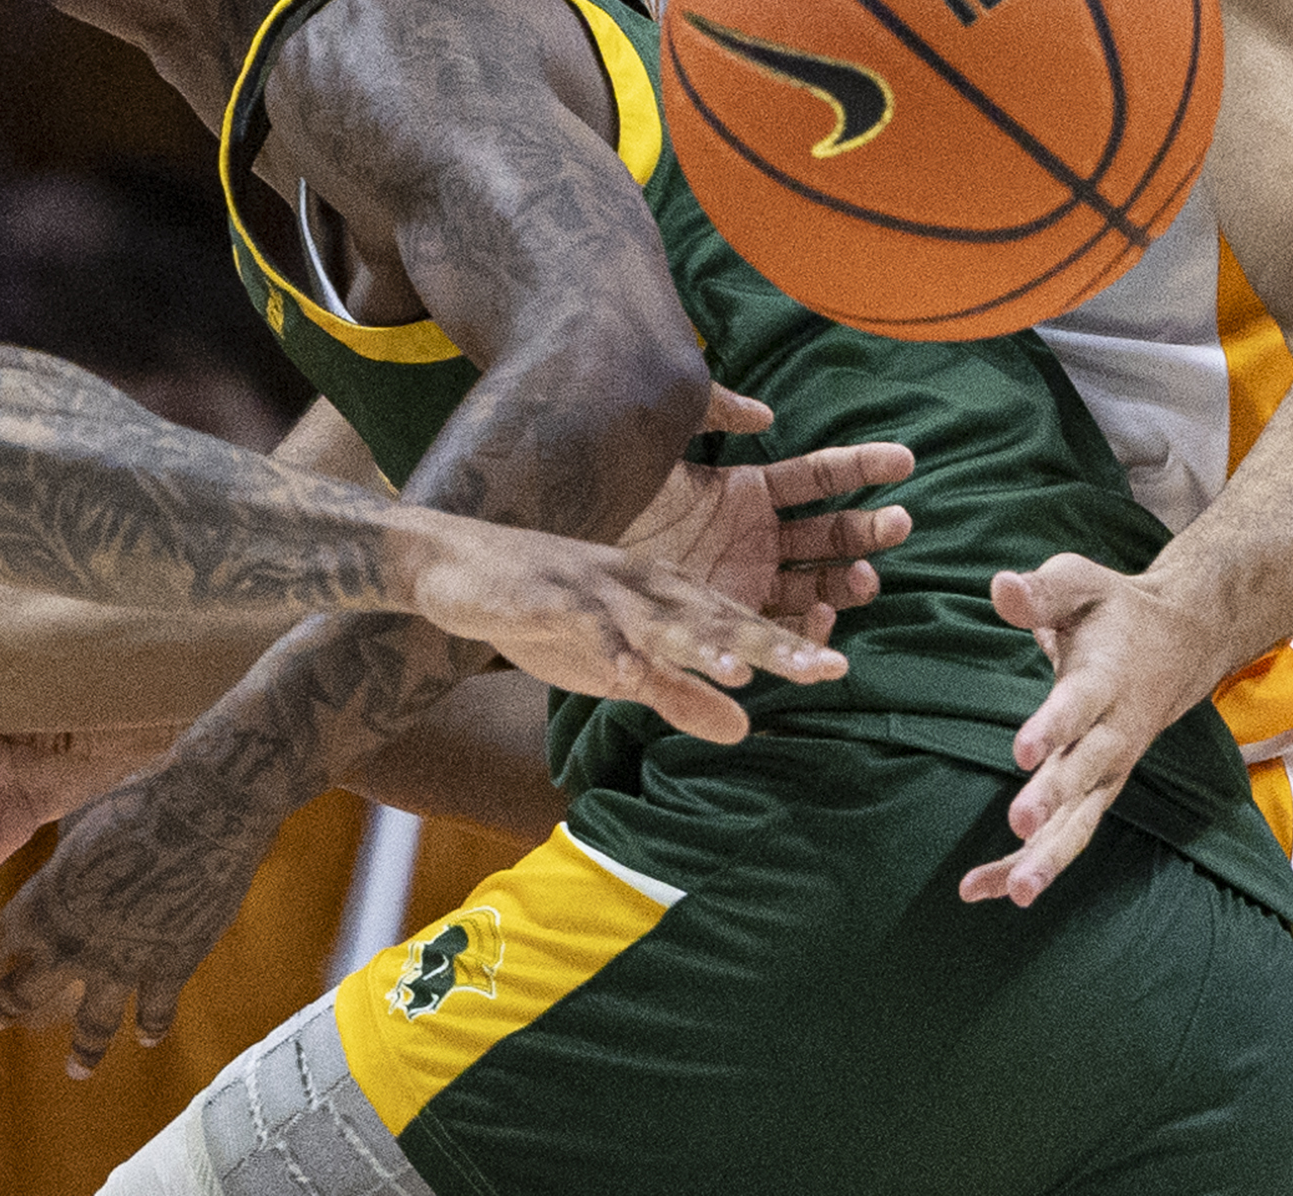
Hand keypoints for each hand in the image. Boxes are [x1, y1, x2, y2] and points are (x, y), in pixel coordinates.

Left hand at [0, 767, 268, 1077]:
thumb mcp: (77, 822)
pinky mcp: (170, 967)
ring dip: (83, 1051)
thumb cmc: (132, 799)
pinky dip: (150, 1027)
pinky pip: (155, 1011)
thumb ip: (61, 854)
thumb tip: (51, 843)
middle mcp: (72, 945)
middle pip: (26, 993)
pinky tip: (146, 1039)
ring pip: (93, 1026)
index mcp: (41, 906)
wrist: (201, 809)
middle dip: (6, 1007)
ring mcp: (122, 963)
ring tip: (76, 1071)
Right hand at [405, 523, 848, 743]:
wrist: (454, 564)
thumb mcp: (616, 665)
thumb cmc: (543, 613)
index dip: (786, 644)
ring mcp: (597, 588)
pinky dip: (606, 646)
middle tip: (827, 666)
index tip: (839, 668)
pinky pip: (583, 624)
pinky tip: (627, 675)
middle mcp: (642, 585)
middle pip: (717, 616)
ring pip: (659, 617)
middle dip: (772, 642)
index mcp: (664, 596)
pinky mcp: (549, 597)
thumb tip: (745, 729)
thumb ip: (677, 692)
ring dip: (699, 643)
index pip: (736, 622)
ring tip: (744, 670)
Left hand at [621, 383, 913, 640]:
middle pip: (829, 536)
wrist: (564, 531)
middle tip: (898, 524)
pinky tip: (821, 619)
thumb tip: (766, 414)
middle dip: (868, 531)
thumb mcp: (663, 435)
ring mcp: (742, 580)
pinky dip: (804, 631)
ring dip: (847, 584)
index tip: (905, 459)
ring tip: (865, 578)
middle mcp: (753, 538)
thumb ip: (712, 412)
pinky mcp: (722, 621)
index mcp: (746, 490)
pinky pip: (776, 631)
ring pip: (815, 586)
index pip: (817, 477)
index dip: (860, 466)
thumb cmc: (611, 479)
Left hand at [964, 555, 1230, 907]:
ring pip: (1083, 819)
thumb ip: (1040, 590)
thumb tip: (999, 588)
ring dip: (1048, 856)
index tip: (1022, 751)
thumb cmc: (1115, 610)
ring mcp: (1111, 765)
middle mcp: (1113, 731)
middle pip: (1087, 773)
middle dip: (1054, 799)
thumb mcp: (1080, 582)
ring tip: (1011, 893)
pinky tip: (992, 891)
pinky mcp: (1102, 787)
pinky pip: (1072, 832)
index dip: (1053, 727)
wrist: (1184, 640)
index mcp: (1106, 677)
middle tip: (1018, 826)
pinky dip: (1035, 862)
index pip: (1079, 705)